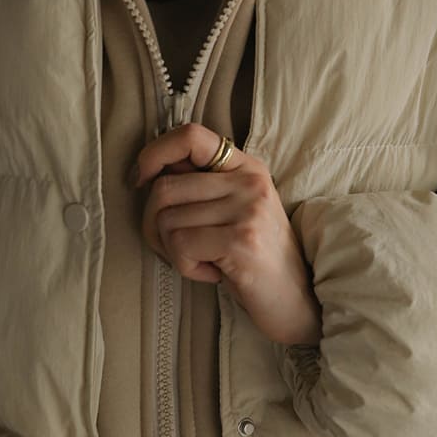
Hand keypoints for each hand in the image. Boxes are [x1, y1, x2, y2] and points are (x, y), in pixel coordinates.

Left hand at [134, 122, 321, 347]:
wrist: (297, 300)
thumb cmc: (255, 258)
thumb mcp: (235, 210)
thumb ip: (201, 186)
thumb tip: (152, 169)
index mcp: (246, 166)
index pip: (190, 135)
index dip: (154, 153)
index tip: (139, 179)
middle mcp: (248, 180)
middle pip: (165, 188)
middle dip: (153, 224)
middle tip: (175, 247)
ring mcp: (247, 208)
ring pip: (167, 220)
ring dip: (172, 251)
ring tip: (202, 260)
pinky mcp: (240, 240)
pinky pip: (180, 246)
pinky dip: (186, 267)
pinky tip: (213, 273)